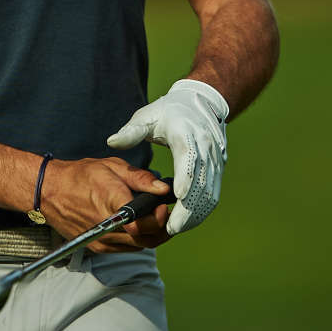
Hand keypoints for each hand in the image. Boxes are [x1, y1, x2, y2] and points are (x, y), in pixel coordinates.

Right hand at [39, 158, 172, 251]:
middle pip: (147, 239)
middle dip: (162, 228)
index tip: (163, 206)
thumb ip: (140, 178)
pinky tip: (137, 224)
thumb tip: (163, 188)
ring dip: (151, 234)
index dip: (160, 219)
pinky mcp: (97, 246)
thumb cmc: (79, 176)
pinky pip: (127, 248)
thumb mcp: (111, 167)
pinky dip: (137, 239)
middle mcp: (106, 226)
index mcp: (111, 202)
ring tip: (152, 217)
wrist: (48, 192)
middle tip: (164, 214)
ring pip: (140, 246)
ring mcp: (101, 239)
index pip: (144, 223)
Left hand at [107, 79, 228, 234]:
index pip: (188, 158)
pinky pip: (213, 192)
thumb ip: (130, 132)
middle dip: (188, 207)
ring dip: (196, 212)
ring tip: (178, 229)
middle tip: (171, 228)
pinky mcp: (219, 166)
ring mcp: (216, 158)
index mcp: (186, 134)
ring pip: (209, 191)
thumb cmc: (169, 111)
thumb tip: (112, 142)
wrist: (201, 102)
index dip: (185, 177)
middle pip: (200, 181)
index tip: (177, 196)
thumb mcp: (146, 116)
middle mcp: (206, 147)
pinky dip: (203, 208)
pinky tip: (190, 220)